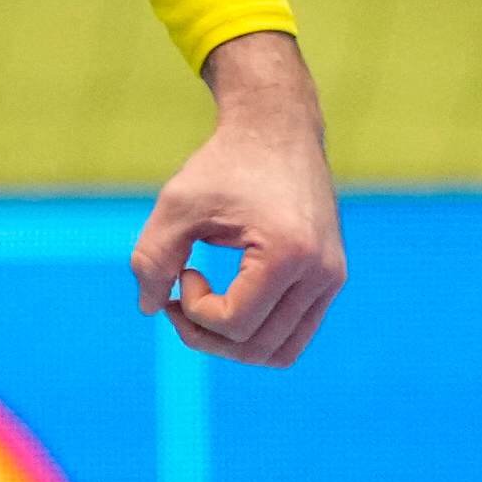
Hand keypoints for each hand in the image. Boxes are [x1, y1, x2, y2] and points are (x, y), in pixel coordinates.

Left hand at [131, 31, 344, 366]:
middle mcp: (322, 273)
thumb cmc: (225, 163)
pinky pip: (294, 334)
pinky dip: (256, 333)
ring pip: (280, 352)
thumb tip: (150, 309)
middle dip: (205, 335)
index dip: (193, 307)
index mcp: (290, 253)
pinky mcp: (330, 279)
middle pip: (257, 347)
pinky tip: (226, 301)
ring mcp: (332, 279)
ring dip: (231, 344)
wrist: (277, 129)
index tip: (183, 267)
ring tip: (199, 307)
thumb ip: (153, 257)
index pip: (234, 322)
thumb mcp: (177, 203)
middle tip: (177, 298)